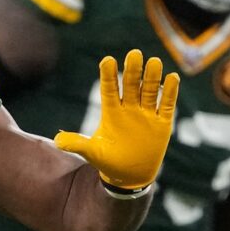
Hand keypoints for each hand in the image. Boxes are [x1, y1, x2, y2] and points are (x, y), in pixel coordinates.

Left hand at [53, 49, 179, 192]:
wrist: (130, 176)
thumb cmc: (108, 161)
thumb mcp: (92, 153)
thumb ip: (77, 144)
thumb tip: (57, 141)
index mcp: (112, 111)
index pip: (109, 89)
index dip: (108, 76)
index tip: (107, 60)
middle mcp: (129, 108)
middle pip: (131, 85)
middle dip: (133, 71)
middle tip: (134, 54)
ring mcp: (146, 114)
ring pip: (149, 91)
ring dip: (152, 77)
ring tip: (153, 62)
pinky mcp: (162, 123)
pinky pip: (166, 105)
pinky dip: (170, 93)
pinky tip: (172, 78)